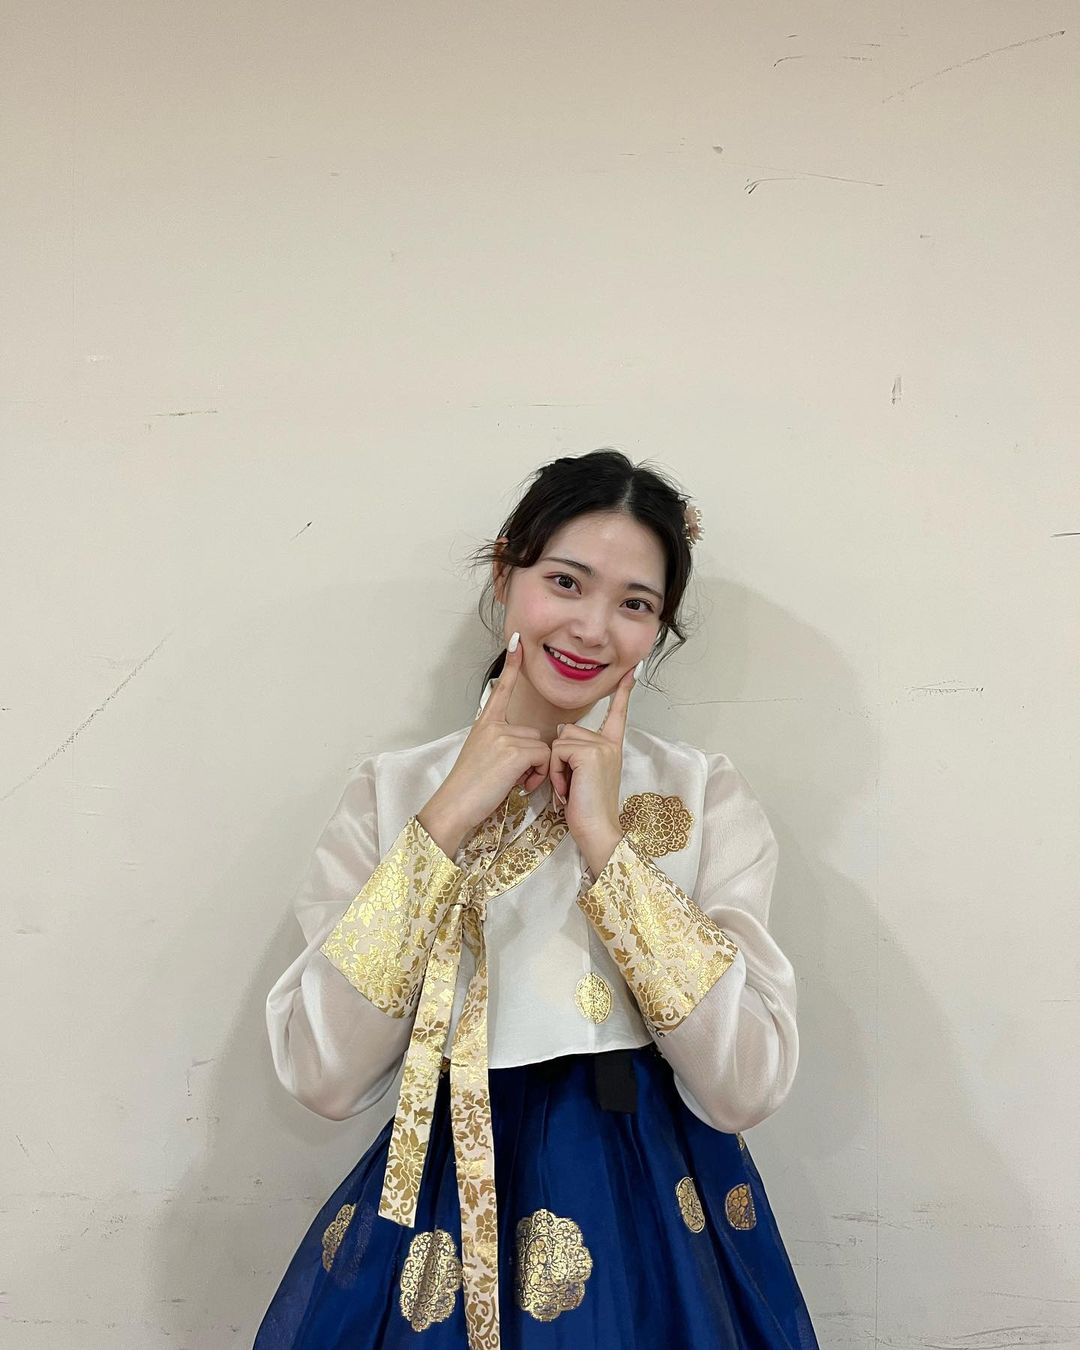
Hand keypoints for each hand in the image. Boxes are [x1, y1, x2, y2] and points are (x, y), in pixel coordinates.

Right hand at [422, 635, 548, 844]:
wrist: (454, 807)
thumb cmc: (468, 790)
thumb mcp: (480, 757)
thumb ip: (499, 744)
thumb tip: (524, 747)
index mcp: (484, 725)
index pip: (500, 689)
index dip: (511, 666)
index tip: (516, 642)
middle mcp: (493, 725)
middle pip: (534, 735)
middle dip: (531, 759)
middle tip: (512, 778)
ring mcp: (503, 736)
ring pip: (541, 747)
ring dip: (535, 769)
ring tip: (512, 783)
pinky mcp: (513, 750)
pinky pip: (543, 757)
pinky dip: (537, 775)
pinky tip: (518, 785)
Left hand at [550, 662, 637, 869]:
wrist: (597, 831)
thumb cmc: (586, 810)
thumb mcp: (583, 776)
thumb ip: (578, 753)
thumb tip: (562, 734)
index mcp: (611, 747)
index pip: (617, 713)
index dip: (623, 692)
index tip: (631, 670)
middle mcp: (610, 743)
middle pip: (568, 731)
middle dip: (560, 759)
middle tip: (571, 785)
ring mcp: (602, 746)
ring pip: (560, 741)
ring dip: (556, 767)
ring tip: (570, 788)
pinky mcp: (590, 752)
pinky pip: (558, 751)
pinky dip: (556, 772)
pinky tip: (568, 788)